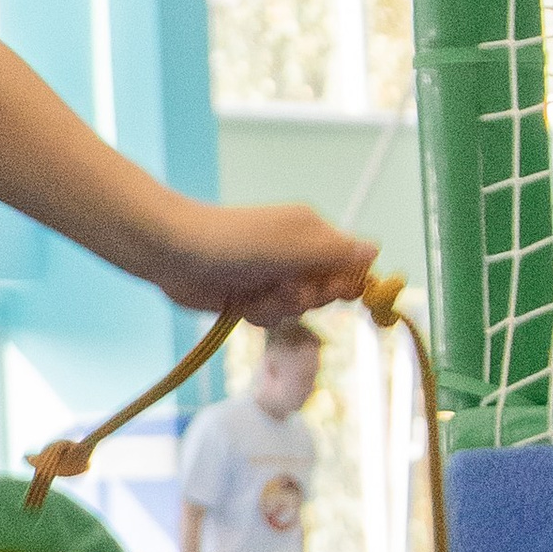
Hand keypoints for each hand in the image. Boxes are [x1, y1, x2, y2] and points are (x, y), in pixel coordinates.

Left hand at [143, 200, 376, 327]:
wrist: (176, 253)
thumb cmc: (238, 242)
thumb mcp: (296, 244)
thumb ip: (338, 251)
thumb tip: (377, 250)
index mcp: (314, 233)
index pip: (353, 265)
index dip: (347, 283)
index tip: (331, 288)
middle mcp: (297, 254)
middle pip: (328, 292)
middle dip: (308, 297)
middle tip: (285, 286)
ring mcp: (273, 276)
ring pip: (298, 310)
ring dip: (279, 307)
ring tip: (255, 292)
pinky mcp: (250, 296)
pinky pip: (272, 318)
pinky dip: (258, 314)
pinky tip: (240, 303)